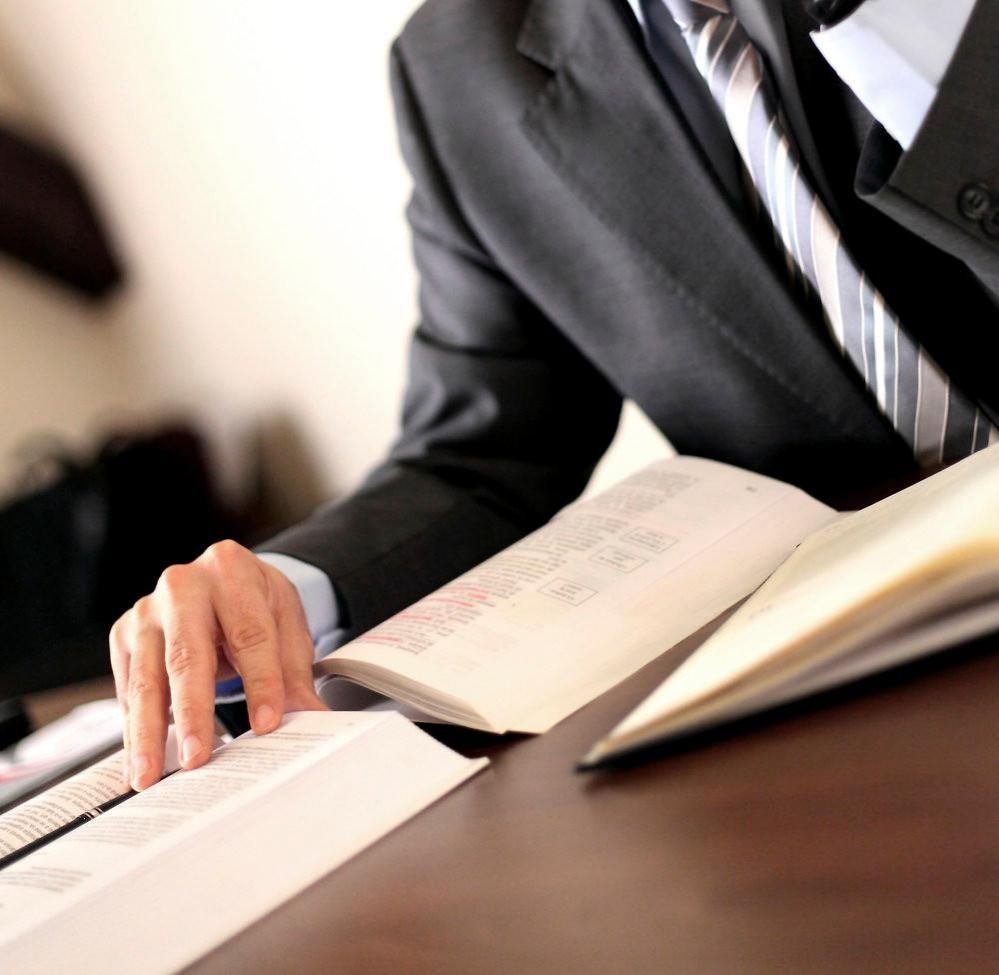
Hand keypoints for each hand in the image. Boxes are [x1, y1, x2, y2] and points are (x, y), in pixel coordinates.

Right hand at [110, 540, 325, 790]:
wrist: (222, 581)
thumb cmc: (256, 604)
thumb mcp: (286, 624)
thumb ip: (296, 672)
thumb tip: (315, 719)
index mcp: (231, 570)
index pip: (250, 633)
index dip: (261, 681)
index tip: (267, 725)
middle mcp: (182, 586)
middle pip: (187, 656)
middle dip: (193, 712)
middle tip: (197, 759)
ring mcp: (147, 611)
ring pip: (146, 679)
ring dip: (148, 733)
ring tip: (152, 775)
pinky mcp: (124, 636)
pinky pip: (128, 690)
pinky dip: (135, 730)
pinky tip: (142, 761)